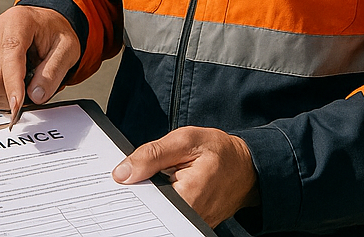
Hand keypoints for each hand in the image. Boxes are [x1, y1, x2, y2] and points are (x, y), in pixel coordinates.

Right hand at [0, 5, 80, 117]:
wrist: (45, 26)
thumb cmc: (54, 34)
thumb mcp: (67, 50)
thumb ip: (53, 72)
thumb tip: (36, 95)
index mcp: (18, 20)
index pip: (10, 53)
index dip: (13, 82)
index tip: (17, 105)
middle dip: (14, 92)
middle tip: (34, 89)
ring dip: (7, 95)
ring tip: (25, 82)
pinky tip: (13, 83)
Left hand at [111, 126, 259, 228]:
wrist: (246, 167)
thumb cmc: (219, 151)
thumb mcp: (185, 140)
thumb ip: (152, 154)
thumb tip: (122, 173)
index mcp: (188, 197)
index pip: (147, 205)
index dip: (129, 193)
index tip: (116, 183)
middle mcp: (190, 217)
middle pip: (150, 213)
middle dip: (136, 196)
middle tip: (125, 181)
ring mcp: (192, 223)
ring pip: (158, 215)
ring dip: (146, 199)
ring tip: (141, 181)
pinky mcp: (192, 223)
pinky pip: (169, 216)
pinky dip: (158, 202)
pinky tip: (153, 187)